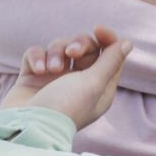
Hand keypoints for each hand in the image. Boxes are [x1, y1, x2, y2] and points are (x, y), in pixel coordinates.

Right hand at [0, 26, 133, 129]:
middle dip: (77, 44)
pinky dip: (36, 57)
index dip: (106, 39)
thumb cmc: (66, 107)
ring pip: (58, 47)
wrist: (28, 126)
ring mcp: (53, 79)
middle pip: (83, 46)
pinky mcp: (32, 77)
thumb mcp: (94, 84)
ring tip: (51, 69)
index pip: (108, 54)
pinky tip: (37, 71)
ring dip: (55, 53)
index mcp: (99, 87)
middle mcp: (77, 82)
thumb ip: (111, 61)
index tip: (98, 30)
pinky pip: (36, 54)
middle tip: (71, 53)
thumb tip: (127, 43)